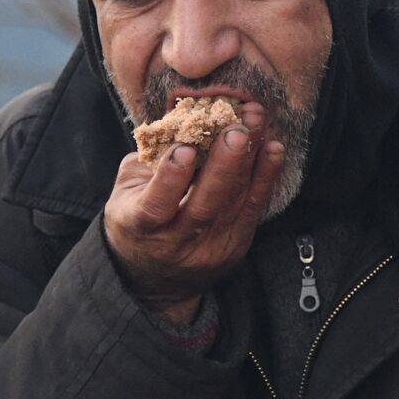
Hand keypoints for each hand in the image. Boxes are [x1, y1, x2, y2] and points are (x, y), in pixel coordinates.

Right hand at [104, 102, 284, 324]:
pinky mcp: (235, 247)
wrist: (155, 280)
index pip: (155, 206)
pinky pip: (253, 210)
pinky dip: (265, 177)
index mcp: (140, 226)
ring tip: (256, 123)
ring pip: (234, 205)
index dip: (170, 178)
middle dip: (224, 165)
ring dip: (250, 161)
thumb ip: (149, 160)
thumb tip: (181, 119)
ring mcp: (210, 250)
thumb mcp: (126, 192)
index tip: (185, 148)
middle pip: (204, 207)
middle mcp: (176, 244)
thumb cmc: (136, 219)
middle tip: (237, 129)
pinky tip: (273, 148)